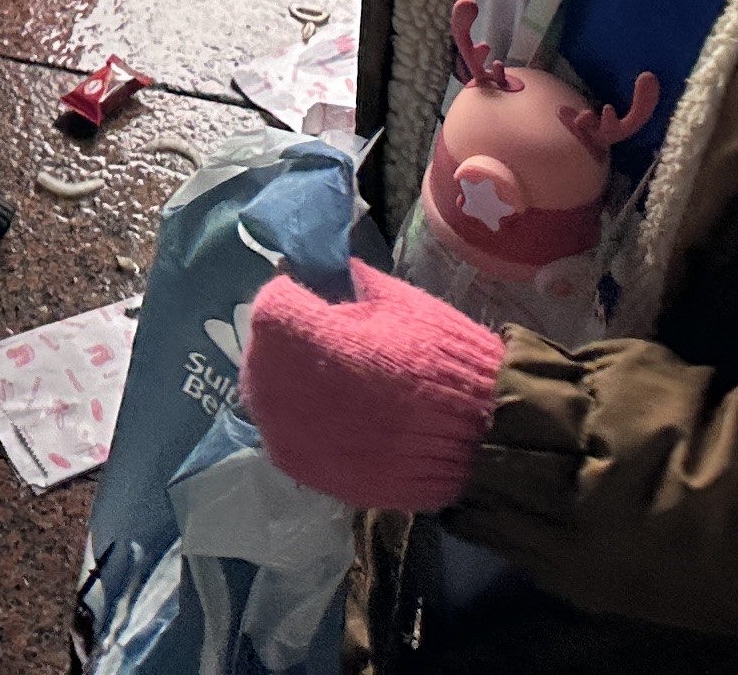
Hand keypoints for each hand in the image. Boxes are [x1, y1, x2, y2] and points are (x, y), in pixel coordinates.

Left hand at [239, 262, 507, 512]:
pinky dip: (295, 422)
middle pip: (260, 353)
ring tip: (319, 375)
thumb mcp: (400, 303)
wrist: (477, 438)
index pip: (271, 305)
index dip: (290, 294)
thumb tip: (332, 266)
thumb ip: (354, 284)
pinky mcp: (308, 471)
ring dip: (283, 381)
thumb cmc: (442, 359)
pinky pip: (283, 438)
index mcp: (309, 335)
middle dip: (283, 339)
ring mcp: (294, 436)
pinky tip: (325, 414)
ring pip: (264, 398)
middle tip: (313, 334)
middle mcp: (287, 387)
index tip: (306, 292)